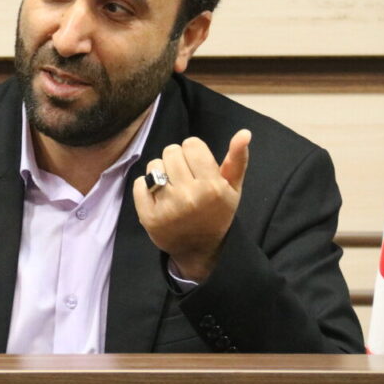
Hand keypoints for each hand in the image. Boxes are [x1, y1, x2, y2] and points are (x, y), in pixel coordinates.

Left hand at [133, 130, 250, 282]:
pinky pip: (139, 184)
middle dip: (177, 159)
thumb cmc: (217, 214)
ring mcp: (167, 208)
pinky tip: (158, 197)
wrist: (200, 250)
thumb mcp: (233, 189)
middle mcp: (189, 196)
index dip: (193, 151)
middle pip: (171, 151)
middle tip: (183, 175)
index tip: (196, 164)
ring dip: (160, 171)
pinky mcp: (149, 217)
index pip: (192, 144)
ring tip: (170, 185)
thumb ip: (237, 159)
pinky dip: (146, 187)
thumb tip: (244, 132)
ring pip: (154, 165)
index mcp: (212, 187)